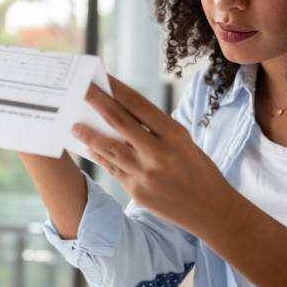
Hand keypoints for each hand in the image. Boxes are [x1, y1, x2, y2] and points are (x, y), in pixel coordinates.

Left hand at [72, 76, 233, 234]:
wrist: (211, 209)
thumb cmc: (198, 170)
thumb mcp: (184, 143)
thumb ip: (155, 130)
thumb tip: (121, 114)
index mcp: (174, 134)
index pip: (139, 105)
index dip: (117, 89)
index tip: (101, 77)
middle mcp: (158, 152)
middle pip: (120, 122)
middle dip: (97, 103)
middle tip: (80, 90)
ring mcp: (146, 173)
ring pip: (109, 148)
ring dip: (89, 134)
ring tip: (74, 125)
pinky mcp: (137, 192)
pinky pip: (112, 169)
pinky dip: (100, 157)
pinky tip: (90, 148)